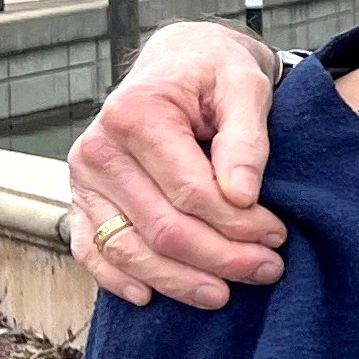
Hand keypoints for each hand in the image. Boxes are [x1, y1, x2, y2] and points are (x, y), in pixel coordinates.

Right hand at [69, 23, 286, 308]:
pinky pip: (92, 251)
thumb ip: (246, 137)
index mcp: (135, 115)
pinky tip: (152, 297)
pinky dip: (119, 279)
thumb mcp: (245, 85)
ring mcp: (83, 179)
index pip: (190, 193)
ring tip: (224, 294)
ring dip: (179, 281)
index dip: (239, 223)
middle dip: (220, 258)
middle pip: (162, 228)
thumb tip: (242, 195)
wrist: (177, 62)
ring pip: (128, 249)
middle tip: (268, 269)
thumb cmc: (214, 73)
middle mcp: (98, 148)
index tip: (278, 234)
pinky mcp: (80, 200)